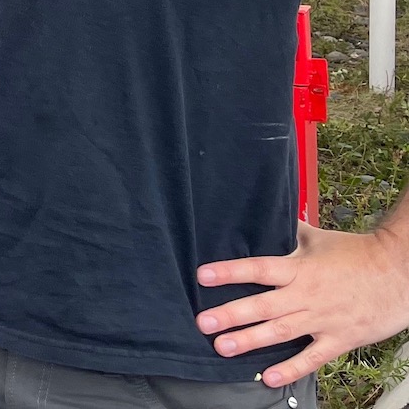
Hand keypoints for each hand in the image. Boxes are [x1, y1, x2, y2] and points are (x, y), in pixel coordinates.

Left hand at [196, 222, 408, 385]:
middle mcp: (307, 295)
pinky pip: (312, 358)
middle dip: (231, 314)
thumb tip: (269, 216)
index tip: (204, 276)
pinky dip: (291, 369)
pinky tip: (269, 377)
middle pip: (263, 306)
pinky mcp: (339, 339)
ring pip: (281, 332)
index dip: (230, 272)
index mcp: (300, 269)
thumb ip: (290, 232)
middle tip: (204, 322)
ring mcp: (322, 319)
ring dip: (250, 341)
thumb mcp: (319, 239)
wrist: (399, 274)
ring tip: (223, 347)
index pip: (258, 269)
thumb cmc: (359, 255)